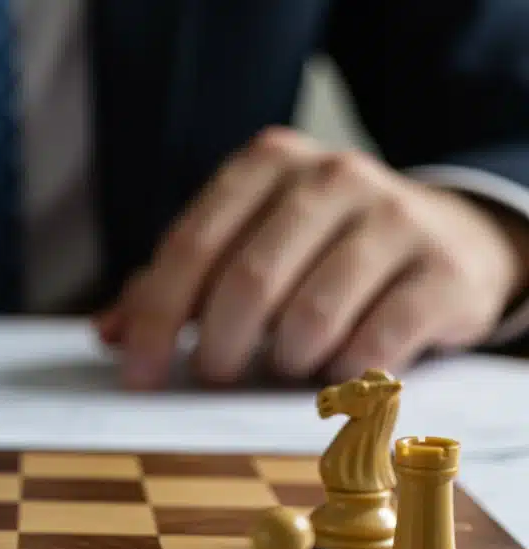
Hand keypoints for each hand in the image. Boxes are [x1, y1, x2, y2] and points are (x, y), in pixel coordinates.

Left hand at [96, 127, 528, 387]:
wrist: (448, 238)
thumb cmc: (319, 249)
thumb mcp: (245, 244)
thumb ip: (174, 284)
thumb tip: (109, 332)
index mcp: (266, 163)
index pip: (191, 245)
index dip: (157, 318)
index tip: (139, 375)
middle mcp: (332, 176)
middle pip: (247, 282)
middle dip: (218, 347)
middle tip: (214, 373)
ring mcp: (394, 217)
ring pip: (310, 317)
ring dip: (283, 361)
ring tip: (285, 361)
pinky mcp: (442, 269)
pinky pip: (373, 344)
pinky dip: (341, 373)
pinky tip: (336, 367)